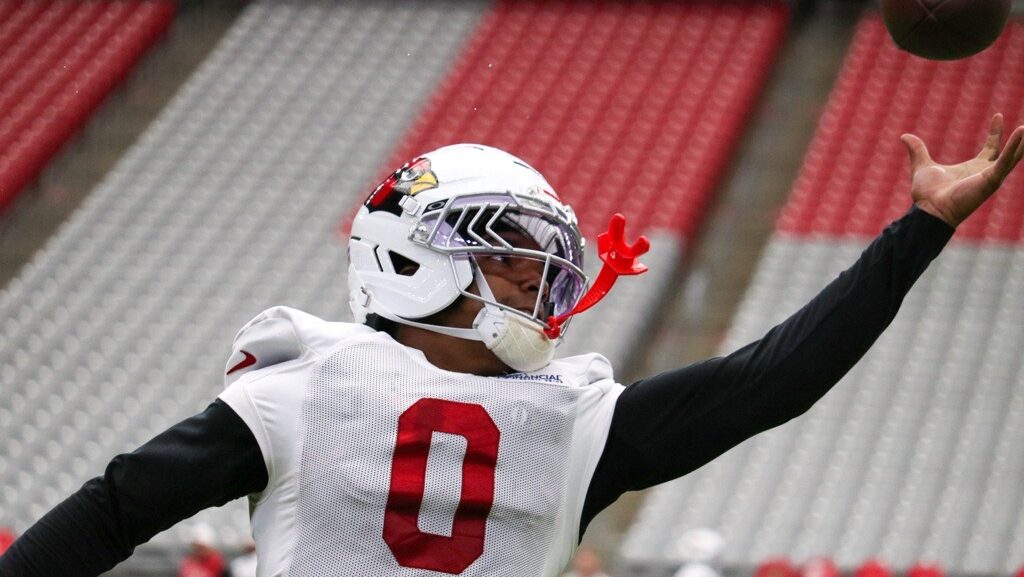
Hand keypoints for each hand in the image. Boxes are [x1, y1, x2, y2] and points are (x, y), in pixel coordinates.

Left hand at [901, 113, 1023, 226]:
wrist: (929, 209)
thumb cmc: (928, 194)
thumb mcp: (923, 166)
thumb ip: (917, 150)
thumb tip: (904, 136)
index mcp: (975, 168)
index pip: (992, 147)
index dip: (996, 132)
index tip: (998, 115)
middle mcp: (986, 172)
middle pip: (1009, 152)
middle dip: (1019, 139)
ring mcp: (991, 177)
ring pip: (1013, 156)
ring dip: (1021, 143)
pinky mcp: (991, 180)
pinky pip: (1006, 161)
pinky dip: (1014, 147)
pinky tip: (1021, 132)